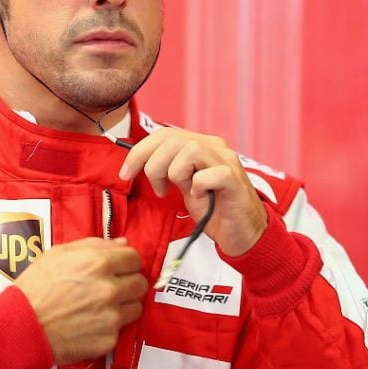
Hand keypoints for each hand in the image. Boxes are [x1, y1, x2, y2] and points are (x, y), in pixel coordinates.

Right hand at [14, 237, 146, 363]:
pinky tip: (90, 323)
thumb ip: (94, 245)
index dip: (125, 261)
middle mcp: (110, 289)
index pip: (134, 258)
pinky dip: (109, 326)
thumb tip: (122, 243)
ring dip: (123, 305)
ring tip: (100, 306)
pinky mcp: (109, 340)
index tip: (118, 267)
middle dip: (127, 283)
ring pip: (136, 307)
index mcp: (98, 263)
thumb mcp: (58, 253)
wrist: (21, 327)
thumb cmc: (34, 288)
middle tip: (110, 287)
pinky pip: (120, 329)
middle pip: (140, 283)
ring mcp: (111, 316)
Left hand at [119, 128, 266, 256]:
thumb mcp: (183, 185)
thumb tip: (138, 160)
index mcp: (201, 144)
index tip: (126, 173)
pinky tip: (202, 198)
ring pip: (189, 151)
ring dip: (176, 175)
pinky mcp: (235, 180)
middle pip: (171, 139)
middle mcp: (215, 147)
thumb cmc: (213, 209)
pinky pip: (209, 174)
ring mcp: (227, 161)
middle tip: (160, 190)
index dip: (139, 152)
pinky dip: (198, 187)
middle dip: (153, 166)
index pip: (163, 134)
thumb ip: (167, 169)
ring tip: (183, 192)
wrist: (242, 234)